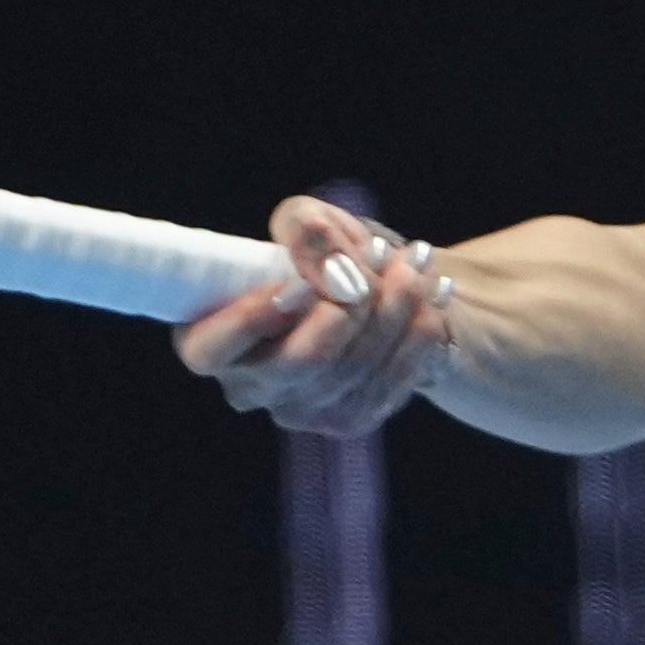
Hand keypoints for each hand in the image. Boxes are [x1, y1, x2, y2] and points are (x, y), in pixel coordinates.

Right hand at [175, 191, 459, 429]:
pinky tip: (435, 295)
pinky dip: (419, 333)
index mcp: (209, 342)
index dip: (253, 318)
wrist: (376, 291)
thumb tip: (329, 258)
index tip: (302, 281)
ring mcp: (300, 412)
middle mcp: (250, 387)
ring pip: (356, 367)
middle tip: (381, 256)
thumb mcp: (308, 223)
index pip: (210, 350)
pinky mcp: (349, 420)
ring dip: (395, 307)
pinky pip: (391, 382)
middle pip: (305, 359)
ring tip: (416, 260)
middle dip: (351, 302)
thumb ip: (305, 229)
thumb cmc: (323, 255)